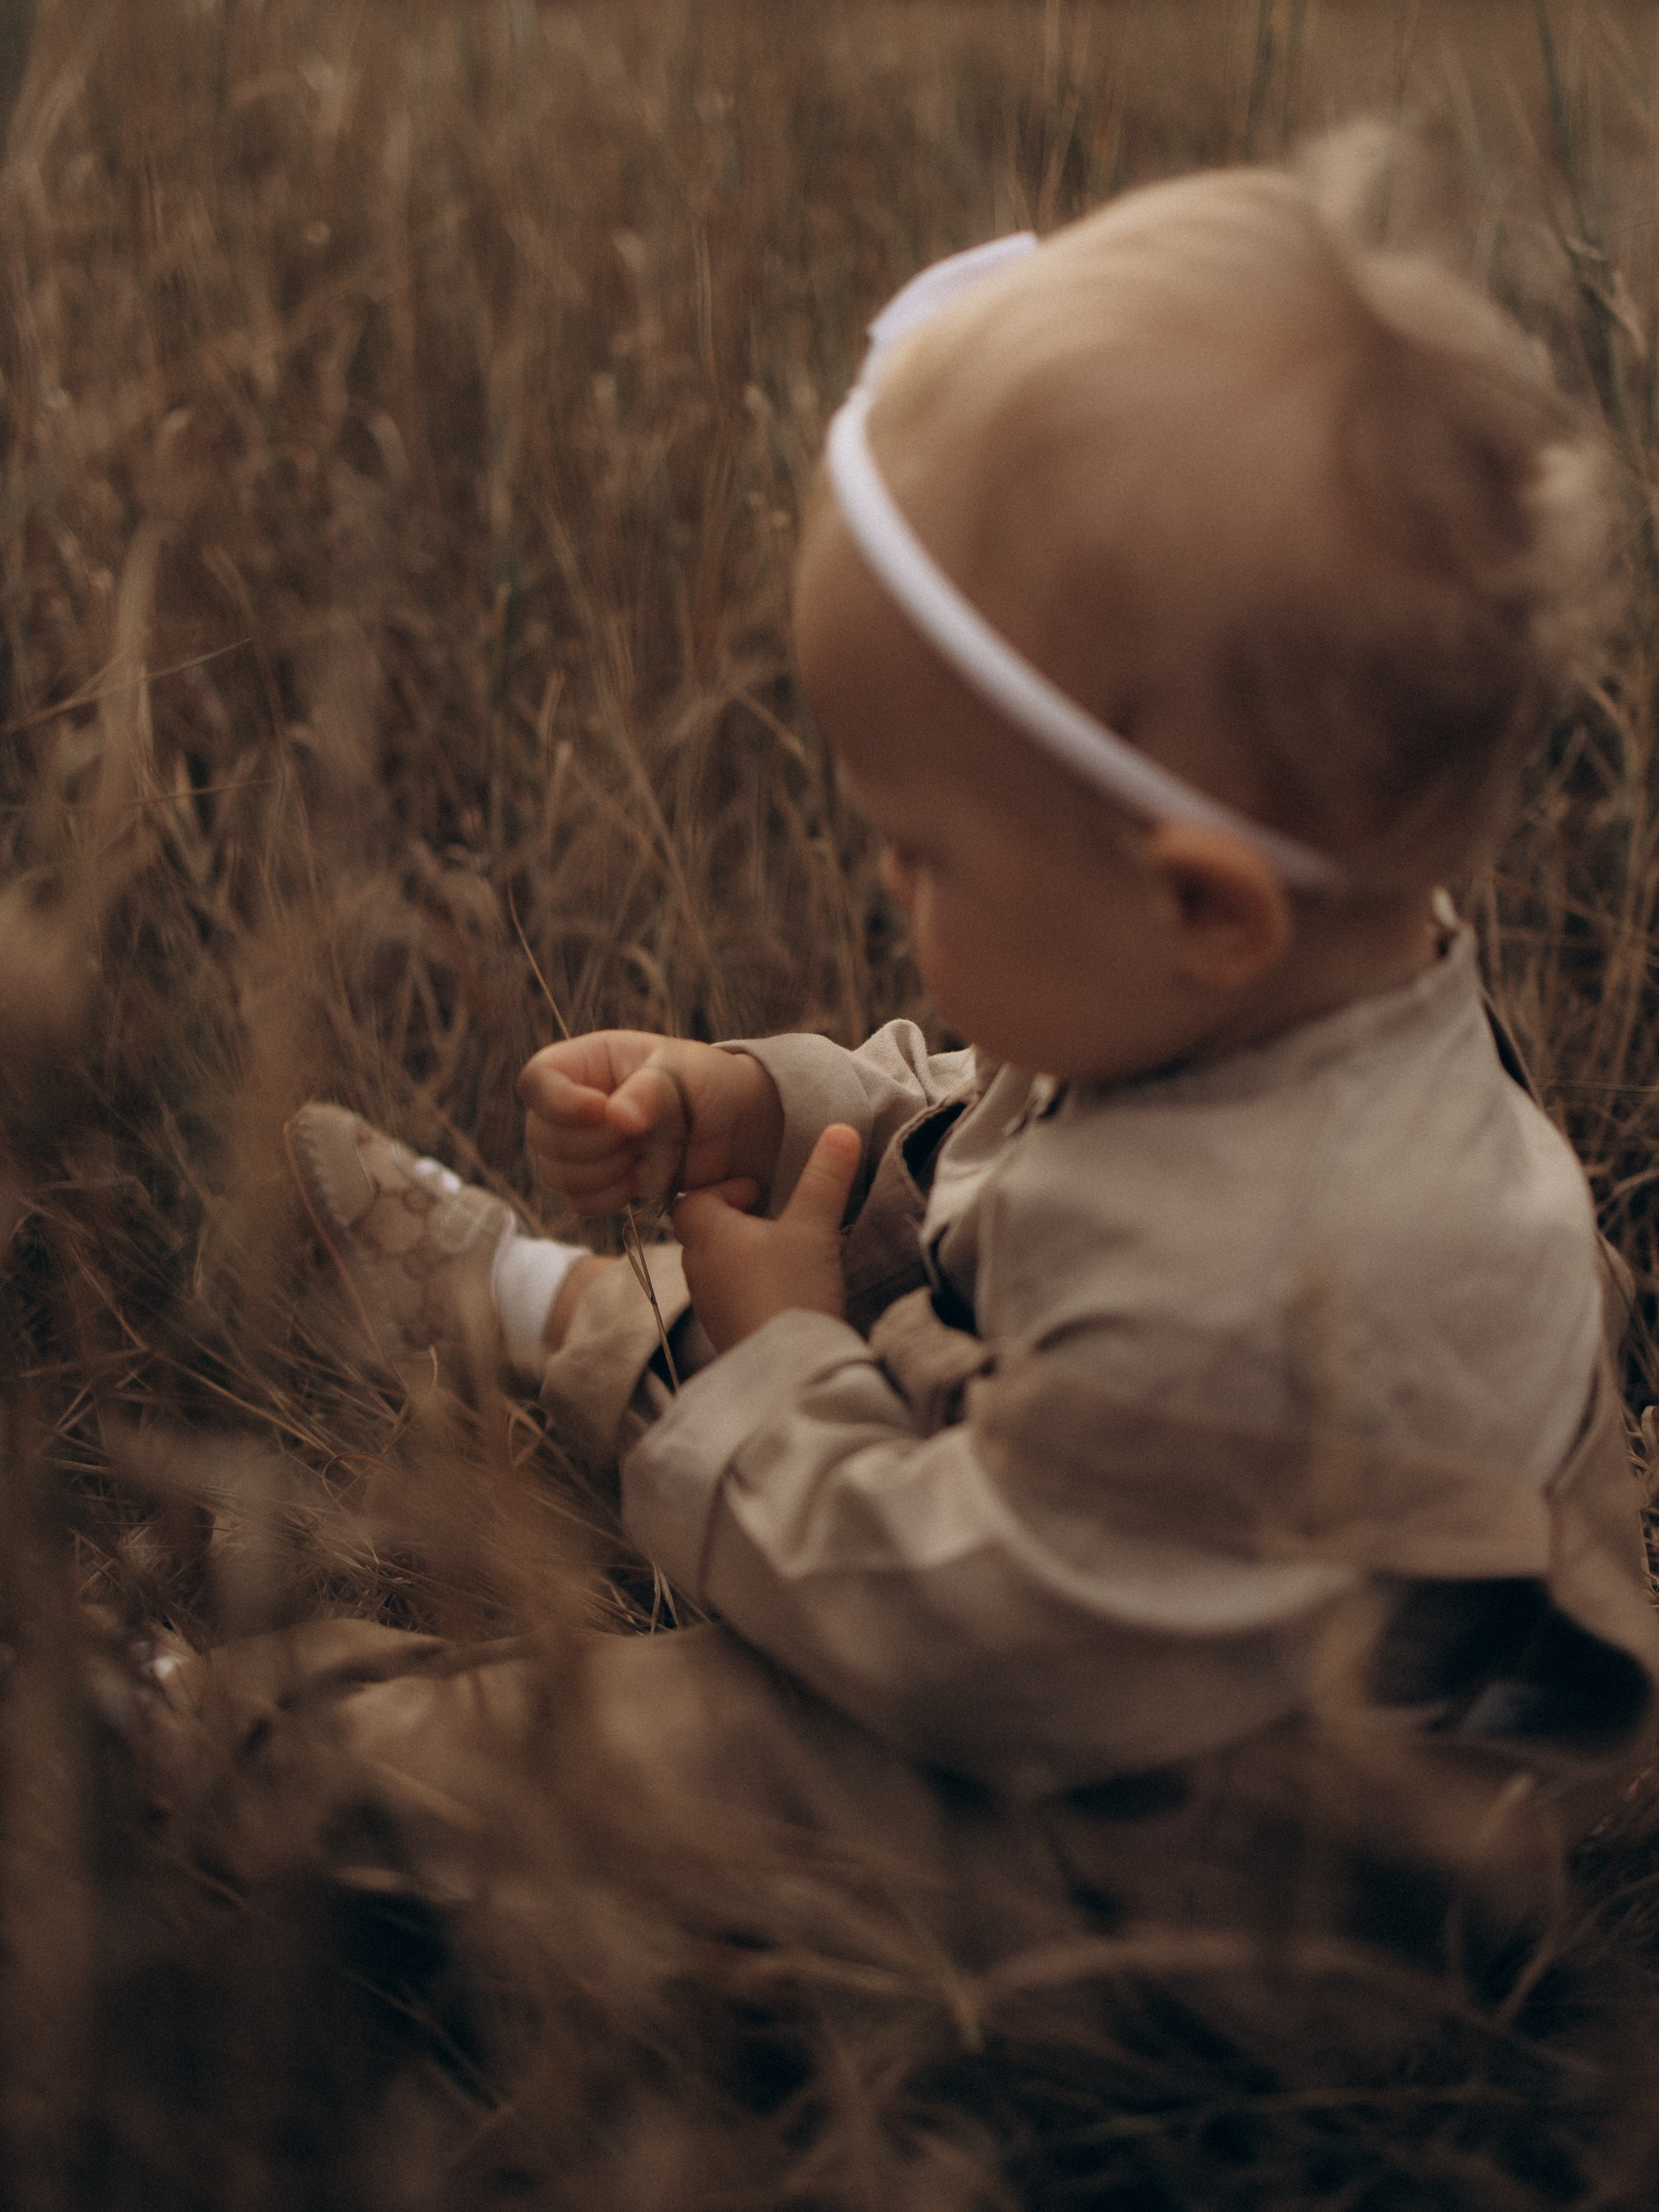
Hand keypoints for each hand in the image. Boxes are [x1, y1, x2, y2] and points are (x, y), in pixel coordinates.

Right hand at [518, 1032, 782, 1216]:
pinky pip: (580, 1202)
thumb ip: (651, 1092)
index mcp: (587, 1062)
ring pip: (557, 1175)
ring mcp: (579, 1146)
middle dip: (598, 1144)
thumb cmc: (709, 1083)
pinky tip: (643, 1178)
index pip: (536, 1080)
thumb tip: (616, 1118)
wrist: (735, 1128)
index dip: (560, 1103)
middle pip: (542, 1137)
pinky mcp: (595, 1183)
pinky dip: (613, 1197)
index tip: (603, 1112)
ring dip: (608, 1173)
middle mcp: (572, 1104)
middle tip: (644, 1134)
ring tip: (648, 1154)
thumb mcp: (688, 1073)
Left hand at [672, 1124, 861, 1353]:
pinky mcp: (731, 1333)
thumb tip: (841, 1129)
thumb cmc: (790, 1289)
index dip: (724, 1189)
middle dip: (744, 1221)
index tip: (760, 1192)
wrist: (787, 1371)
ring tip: (797, 1254)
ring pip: (726, 1267)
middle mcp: (699, 1270)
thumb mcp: (814, 1226)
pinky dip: (763, 1286)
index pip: (692, 1199)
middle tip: (782, 1219)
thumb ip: (825, 1177)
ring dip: (756, 1256)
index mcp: (707, 1235)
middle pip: (709, 1233)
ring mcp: (712, 1307)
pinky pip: (740, 1298)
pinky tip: (799, 1290)